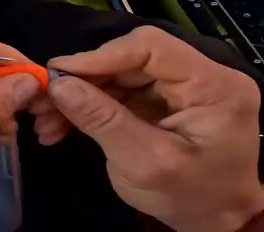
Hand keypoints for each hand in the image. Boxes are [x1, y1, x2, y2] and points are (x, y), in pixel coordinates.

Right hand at [43, 26, 263, 231]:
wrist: (219, 224)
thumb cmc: (191, 198)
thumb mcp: (144, 164)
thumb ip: (103, 121)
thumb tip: (58, 84)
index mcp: (214, 86)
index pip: (152, 48)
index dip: (101, 56)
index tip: (59, 73)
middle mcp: (204, 75)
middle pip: (133, 58)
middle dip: (85, 78)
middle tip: (44, 99)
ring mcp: (185, 85)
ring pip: (122, 72)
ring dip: (83, 92)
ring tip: (46, 117)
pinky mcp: (168, 98)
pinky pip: (124, 89)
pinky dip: (93, 103)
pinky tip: (64, 121)